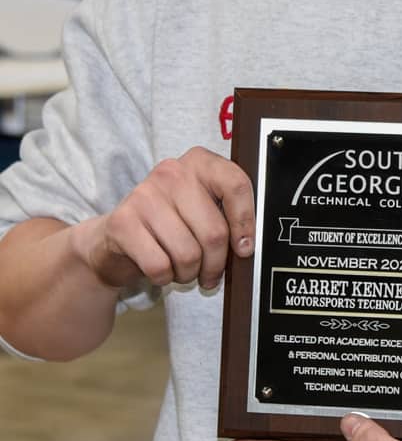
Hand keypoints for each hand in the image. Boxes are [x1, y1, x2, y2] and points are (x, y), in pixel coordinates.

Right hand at [77, 146, 253, 290]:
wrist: (115, 237)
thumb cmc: (169, 224)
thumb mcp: (201, 208)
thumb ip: (226, 215)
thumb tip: (247, 246)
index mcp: (200, 162)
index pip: (235, 184)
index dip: (245, 222)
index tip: (244, 248)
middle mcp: (172, 172)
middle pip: (214, 231)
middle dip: (215, 264)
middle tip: (210, 273)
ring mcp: (145, 194)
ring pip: (188, 254)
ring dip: (189, 273)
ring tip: (183, 269)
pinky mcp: (123, 222)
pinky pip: (160, 265)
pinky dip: (165, 278)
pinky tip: (162, 269)